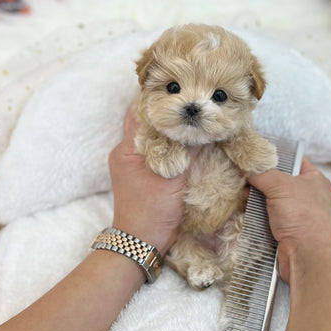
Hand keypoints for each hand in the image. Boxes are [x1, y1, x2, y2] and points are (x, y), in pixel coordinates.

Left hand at [108, 109, 196, 254]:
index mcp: (127, 150)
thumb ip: (187, 151)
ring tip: (193, 115)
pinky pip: (158, 150)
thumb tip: (203, 126)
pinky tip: (190, 140)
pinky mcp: (145, 174)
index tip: (178, 87)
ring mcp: (134, 163)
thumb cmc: (152, 213)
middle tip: (191, 99)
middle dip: (169, 111)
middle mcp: (127, 152)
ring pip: (154, 136)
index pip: (139, 112)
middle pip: (148, 122)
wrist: (141, 243)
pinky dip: (172, 143)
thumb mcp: (172, 179)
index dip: (158, 98)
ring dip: (171, 127)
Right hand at [247, 159, 330, 283]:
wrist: (309, 258)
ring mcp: (295, 215)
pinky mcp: (284, 231)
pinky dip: (254, 214)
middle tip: (241, 175)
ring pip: (268, 200)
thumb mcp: (282, 185)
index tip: (253, 154)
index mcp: (313, 180)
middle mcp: (306, 196)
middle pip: (276, 181)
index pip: (292, 160)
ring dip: (254, 198)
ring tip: (239, 193)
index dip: (274, 156)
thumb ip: (263, 173)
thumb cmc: (304, 216)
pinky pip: (265, 217)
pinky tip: (242, 209)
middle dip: (258, 180)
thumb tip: (247, 168)